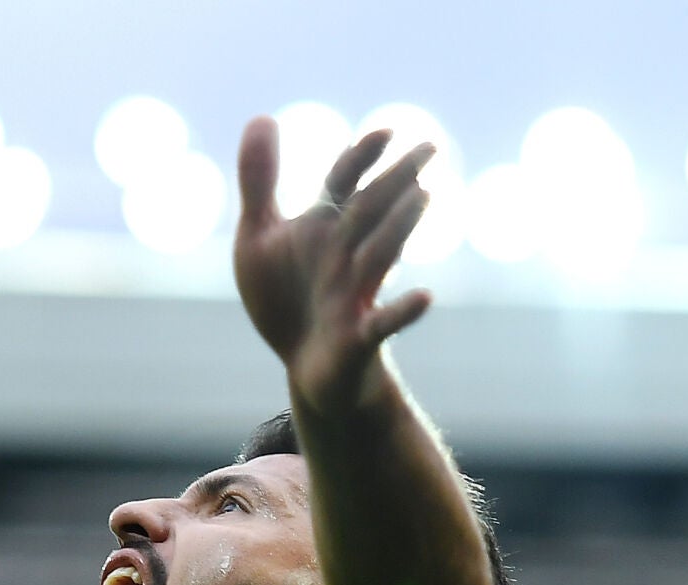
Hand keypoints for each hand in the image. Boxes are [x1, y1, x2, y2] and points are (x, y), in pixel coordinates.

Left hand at [233, 120, 435, 403]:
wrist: (304, 366)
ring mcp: (354, 294)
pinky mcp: (359, 336)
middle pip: (371, 211)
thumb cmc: (285, 298)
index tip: (385, 131)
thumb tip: (261, 115)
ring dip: (399, 227)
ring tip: (423, 196)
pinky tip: (425, 297)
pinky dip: (403, 311)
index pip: (344, 183)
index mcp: (323, 227)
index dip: (361, 158)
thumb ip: (259, 182)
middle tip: (430, 147)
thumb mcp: (258, 239)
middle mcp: (345, 254)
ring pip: (380, 256)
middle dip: (396, 179)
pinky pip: (384, 323)